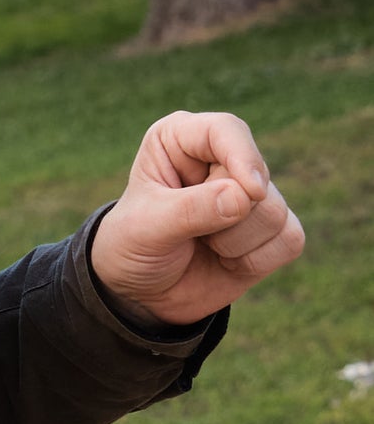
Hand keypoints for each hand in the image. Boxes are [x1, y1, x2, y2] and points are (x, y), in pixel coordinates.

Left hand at [91, 111, 304, 326]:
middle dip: (225, 218)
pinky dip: (256, 260)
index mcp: (182, 140)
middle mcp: (221, 159)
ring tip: (203, 246)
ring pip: (275, 212)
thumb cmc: (132, 247)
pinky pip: (290, 239)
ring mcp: (250, 194)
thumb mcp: (147, 228)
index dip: (242, 157)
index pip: (226, 130)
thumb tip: (245, 198)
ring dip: (235, 244)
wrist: (140, 293)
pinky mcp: (271, 229)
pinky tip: (226, 262)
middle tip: (187, 233)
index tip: (251, 192)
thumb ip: (190, 210)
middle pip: (257, 179)